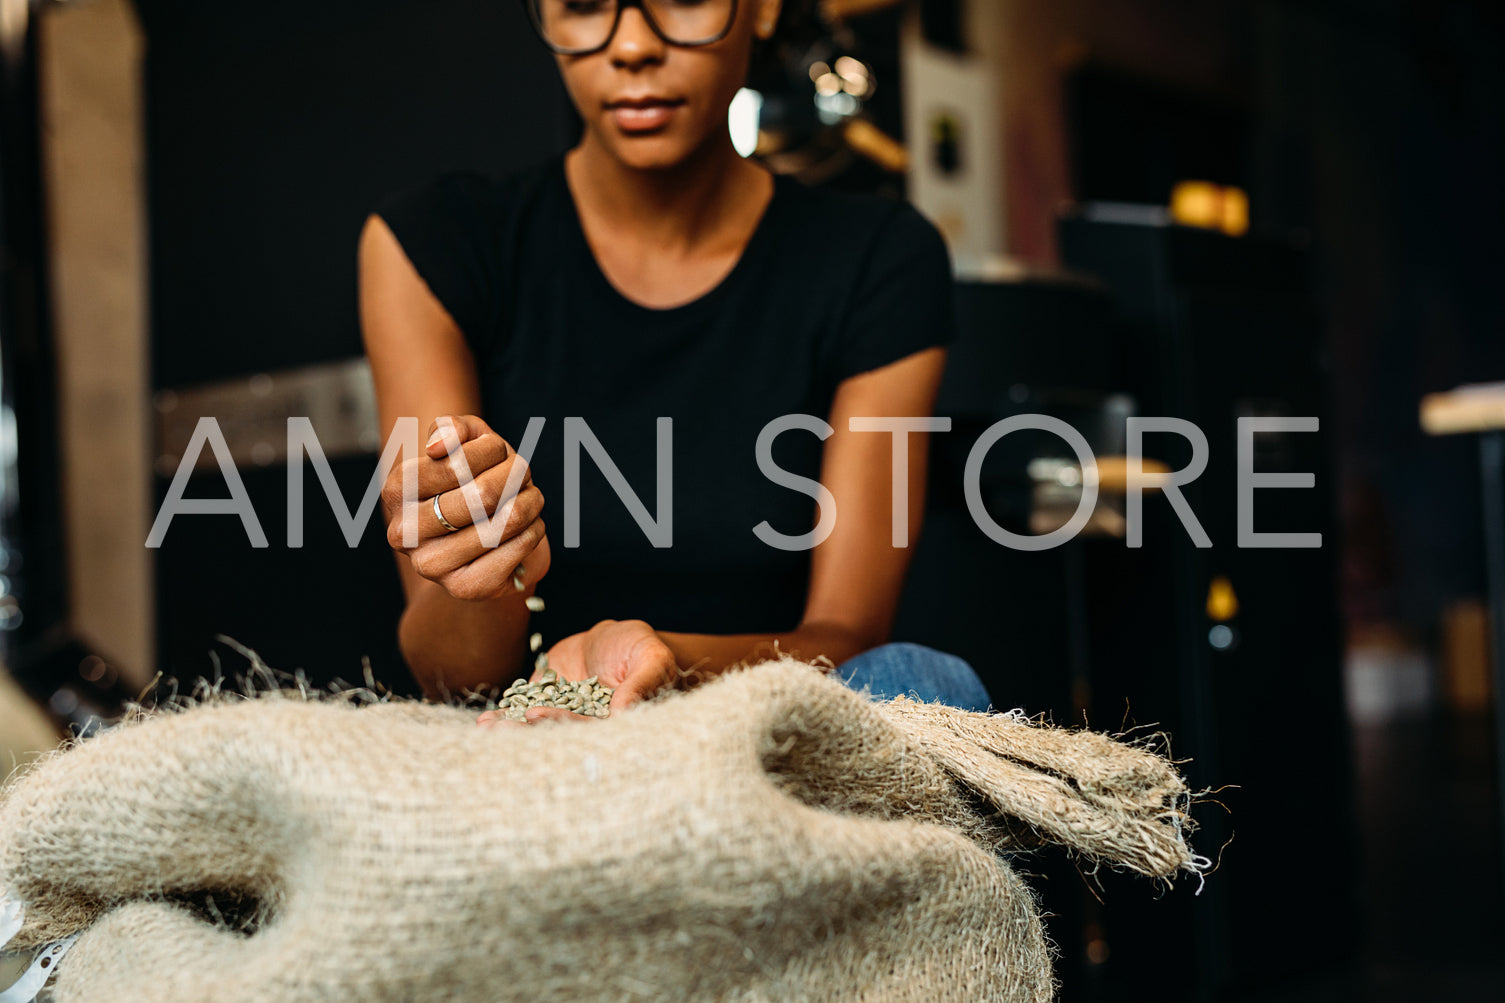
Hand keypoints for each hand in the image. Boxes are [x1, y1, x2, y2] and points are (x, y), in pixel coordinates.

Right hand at [382, 414, 550, 600]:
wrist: (486, 539)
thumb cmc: (475, 481)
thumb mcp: (465, 443)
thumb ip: (452, 427)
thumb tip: (439, 445)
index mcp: (397, 490)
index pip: (457, 462)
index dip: (492, 450)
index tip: (499, 452)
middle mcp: (405, 531)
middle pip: (483, 494)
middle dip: (516, 476)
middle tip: (523, 474)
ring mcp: (431, 566)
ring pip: (505, 522)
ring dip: (531, 502)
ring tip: (531, 498)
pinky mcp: (464, 588)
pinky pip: (514, 551)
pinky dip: (532, 532)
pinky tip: (530, 526)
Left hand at [477, 619, 677, 727]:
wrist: (620, 640)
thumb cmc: (645, 650)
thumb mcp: (652, 660)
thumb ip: (640, 684)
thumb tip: (623, 713)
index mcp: (611, 722)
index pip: (585, 726)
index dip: (561, 721)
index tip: (536, 716)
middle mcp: (584, 722)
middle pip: (555, 730)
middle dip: (526, 731)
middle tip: (499, 732)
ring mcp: (562, 711)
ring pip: (536, 724)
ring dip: (511, 728)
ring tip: (486, 728)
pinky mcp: (547, 698)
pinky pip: (526, 707)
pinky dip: (508, 715)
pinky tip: (486, 720)